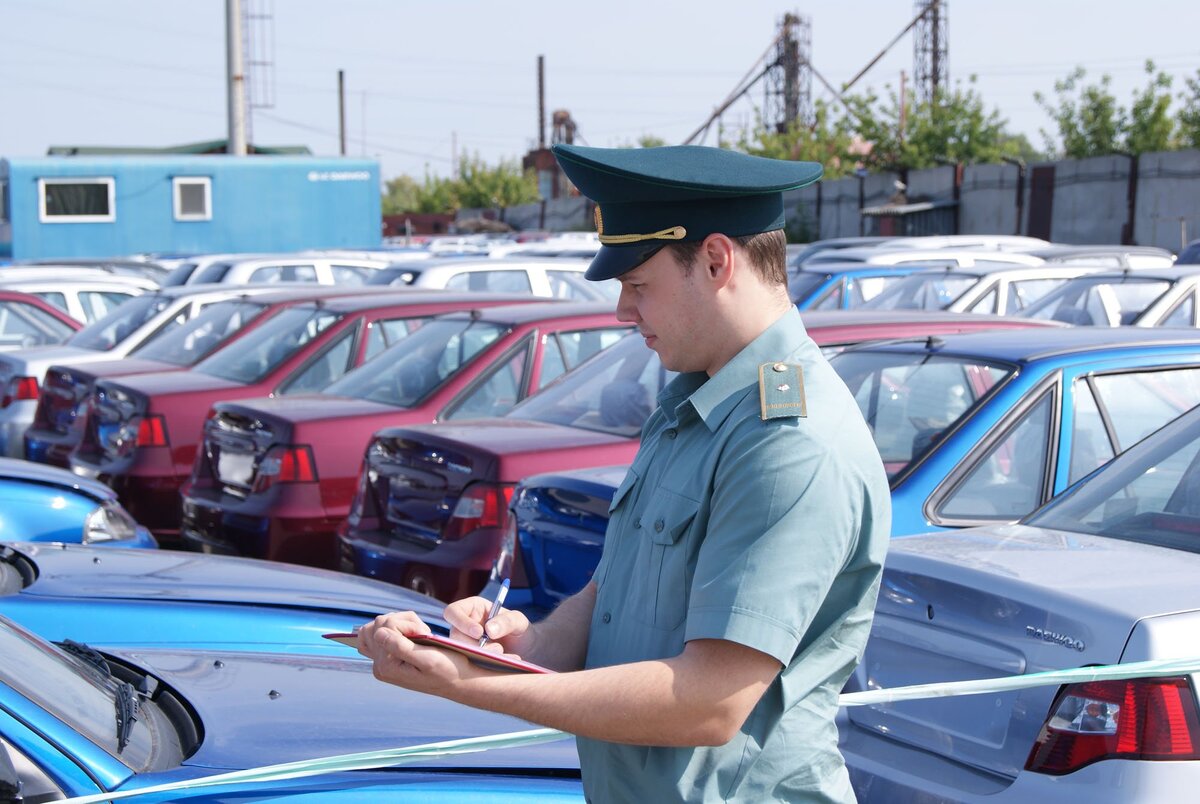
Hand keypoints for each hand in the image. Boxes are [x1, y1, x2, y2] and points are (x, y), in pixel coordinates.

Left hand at [356, 611, 485, 695]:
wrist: (456, 681)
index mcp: (386, 666)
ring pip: (379, 624)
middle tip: (423, 634)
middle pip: (379, 623)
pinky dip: (396, 627)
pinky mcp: (386, 657)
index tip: (424, 635)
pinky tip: (411, 634)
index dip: (408, 625)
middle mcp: (379, 665)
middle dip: (403, 622)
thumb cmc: (446, 670)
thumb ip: (399, 647)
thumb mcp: (427, 659)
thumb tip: (378, 633)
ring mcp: (381, 661)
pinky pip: (378, 633)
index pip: (386, 626)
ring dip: (402, 623)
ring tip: (420, 634)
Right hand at [444, 596, 535, 656]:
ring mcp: (465, 644)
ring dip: (481, 656)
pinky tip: (504, 664)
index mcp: (472, 609)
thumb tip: (489, 629)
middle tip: (498, 649)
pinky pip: (469, 665)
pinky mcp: (469, 660)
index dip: (462, 622)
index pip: (453, 611)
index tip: (479, 633)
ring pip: (460, 653)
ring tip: (504, 656)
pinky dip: (485, 666)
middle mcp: (464, 627)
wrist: (526, 651)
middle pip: (455, 636)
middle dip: (474, 645)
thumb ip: (507, 621)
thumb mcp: (519, 621)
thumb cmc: (520, 629)